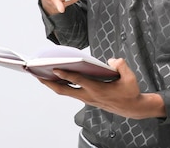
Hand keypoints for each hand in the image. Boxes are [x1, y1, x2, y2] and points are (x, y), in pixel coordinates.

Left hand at [38, 58, 165, 119]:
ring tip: (42, 75)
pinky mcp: (88, 98)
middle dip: (49, 83)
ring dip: (53, 84)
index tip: (54, 68)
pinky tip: (57, 78)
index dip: (66, 74)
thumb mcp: (130, 77)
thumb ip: (120, 65)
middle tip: (37, 74)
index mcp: (97, 90)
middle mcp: (89, 96)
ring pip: (66, 92)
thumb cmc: (130, 92)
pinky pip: (71, 92)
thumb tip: (111, 61)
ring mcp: (87, 98)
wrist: (132, 108)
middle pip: (64, 90)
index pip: (78, 81)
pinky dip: (62, 85)